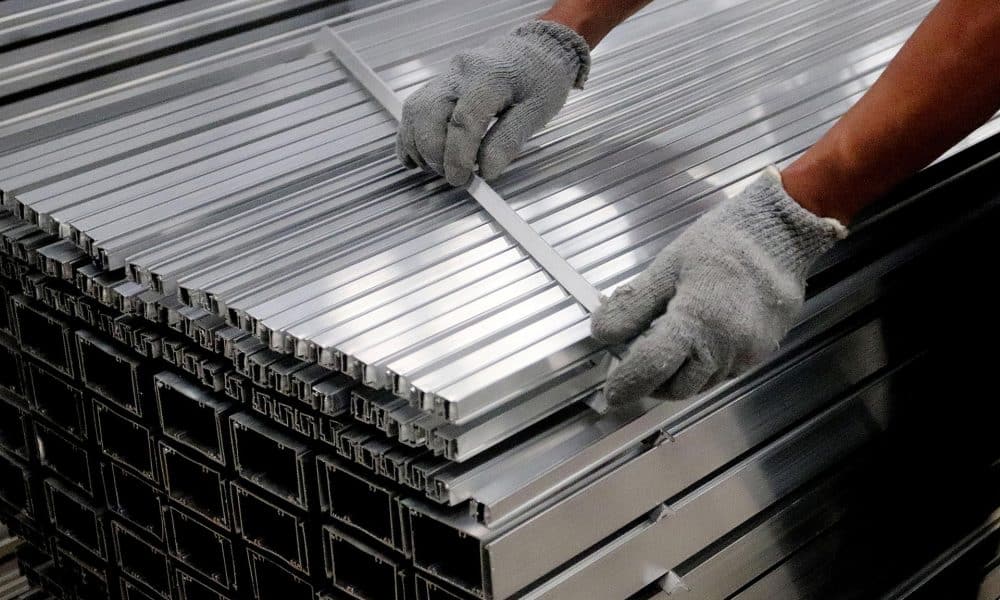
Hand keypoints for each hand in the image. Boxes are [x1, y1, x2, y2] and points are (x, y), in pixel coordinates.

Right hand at [396, 20, 589, 186]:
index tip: (462, 179)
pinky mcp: (438, 84)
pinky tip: (419, 158)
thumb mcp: (538, 111)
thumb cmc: (541, 79)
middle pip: (428, 114)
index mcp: (489, 77)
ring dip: (419, 146)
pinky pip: (414, 110)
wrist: (535, 50)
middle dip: (434, 153)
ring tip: (439, 168)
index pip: (463, 120)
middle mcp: (460, 72)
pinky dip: (411, 136)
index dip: (458, 156)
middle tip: (454, 176)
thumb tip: (487, 170)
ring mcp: (445, 77)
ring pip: (415, 111)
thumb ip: (509, 140)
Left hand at [591, 167, 846, 406]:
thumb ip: (634, 304)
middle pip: (677, 387)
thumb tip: (603, 332)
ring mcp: (746, 353)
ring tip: (661, 349)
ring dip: (676, 378)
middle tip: (633, 362)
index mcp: (697, 322)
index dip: (627, 382)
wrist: (780, 232)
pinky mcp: (760, 351)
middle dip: (651, 383)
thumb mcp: (668, 266)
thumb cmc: (723, 242)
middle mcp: (725, 347)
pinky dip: (700, 369)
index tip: (612, 391)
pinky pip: (722, 374)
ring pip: (701, 384)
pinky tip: (691, 344)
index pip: (652, 367)